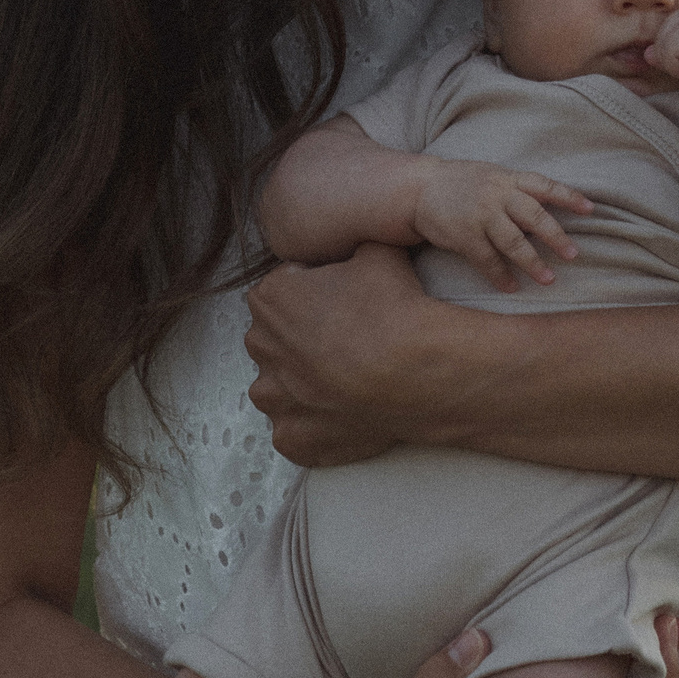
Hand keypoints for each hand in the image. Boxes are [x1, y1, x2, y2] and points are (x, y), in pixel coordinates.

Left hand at [245, 242, 447, 467]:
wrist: (417, 371)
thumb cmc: (394, 308)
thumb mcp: (375, 252)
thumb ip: (351, 244)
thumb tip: (356, 239)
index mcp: (270, 298)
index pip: (283, 292)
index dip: (314, 296)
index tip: (343, 306)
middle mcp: (261, 347)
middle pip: (276, 340)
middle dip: (301, 341)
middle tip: (345, 344)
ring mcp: (274, 398)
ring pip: (277, 388)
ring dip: (301, 385)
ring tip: (342, 382)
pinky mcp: (292, 438)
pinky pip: (295, 431)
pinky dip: (315, 426)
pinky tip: (345, 414)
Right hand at [410, 161, 587, 290]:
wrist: (419, 189)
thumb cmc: (461, 183)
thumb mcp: (491, 176)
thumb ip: (517, 189)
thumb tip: (550, 209)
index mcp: (507, 178)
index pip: (544, 185)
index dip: (568, 197)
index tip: (591, 209)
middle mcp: (496, 194)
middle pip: (533, 215)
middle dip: (555, 236)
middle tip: (573, 254)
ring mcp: (479, 215)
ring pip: (512, 241)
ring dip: (532, 262)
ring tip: (548, 279)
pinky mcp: (463, 235)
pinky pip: (487, 260)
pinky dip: (500, 276)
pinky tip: (511, 287)